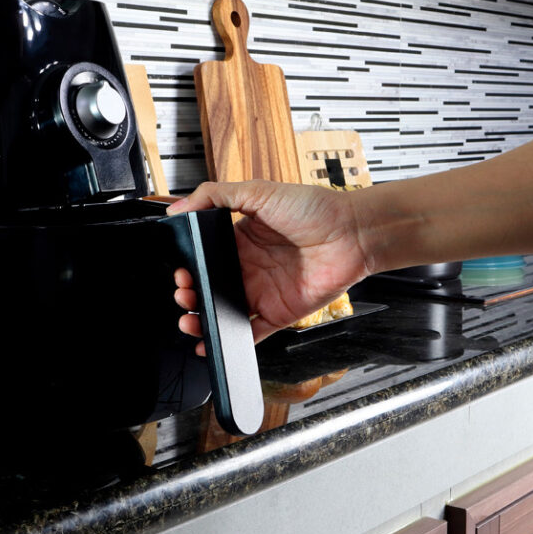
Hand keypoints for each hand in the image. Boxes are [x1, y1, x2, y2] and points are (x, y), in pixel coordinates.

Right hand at [167, 180, 372, 351]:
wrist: (353, 233)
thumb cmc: (315, 208)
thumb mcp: (259, 191)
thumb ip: (216, 195)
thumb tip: (180, 206)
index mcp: (240, 240)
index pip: (204, 258)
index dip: (189, 267)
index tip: (179, 270)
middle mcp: (249, 267)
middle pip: (209, 288)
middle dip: (190, 295)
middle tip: (184, 293)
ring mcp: (263, 292)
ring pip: (223, 313)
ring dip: (203, 320)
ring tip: (190, 320)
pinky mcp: (279, 313)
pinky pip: (251, 333)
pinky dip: (230, 341)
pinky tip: (212, 342)